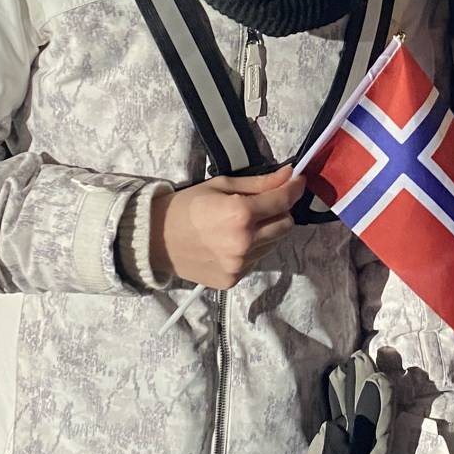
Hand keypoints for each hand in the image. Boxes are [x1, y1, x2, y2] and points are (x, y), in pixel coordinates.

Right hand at [152, 166, 304, 289]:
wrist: (155, 239)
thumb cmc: (186, 206)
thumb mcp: (221, 185)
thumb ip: (259, 183)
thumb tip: (290, 174)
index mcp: (240, 214)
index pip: (283, 201)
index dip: (294, 188)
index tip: (299, 181)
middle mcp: (244, 243)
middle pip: (286, 225)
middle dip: (281, 211)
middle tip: (265, 204)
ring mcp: (240, 265)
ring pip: (274, 244)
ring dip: (267, 231)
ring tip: (243, 224)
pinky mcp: (233, 279)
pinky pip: (257, 260)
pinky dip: (252, 248)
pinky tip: (231, 241)